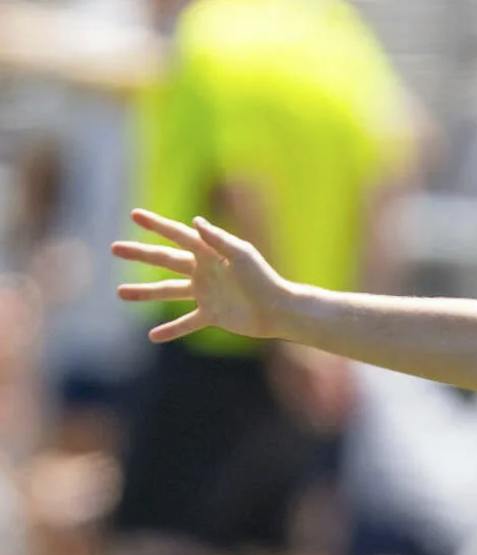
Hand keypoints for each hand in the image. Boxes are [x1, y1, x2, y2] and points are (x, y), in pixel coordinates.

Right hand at [113, 210, 290, 342]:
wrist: (279, 310)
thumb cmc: (264, 278)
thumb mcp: (241, 255)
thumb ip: (218, 239)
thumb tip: (194, 221)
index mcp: (210, 253)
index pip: (177, 235)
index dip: (156, 224)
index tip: (134, 214)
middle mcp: (204, 271)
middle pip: (165, 260)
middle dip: (140, 253)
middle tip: (114, 248)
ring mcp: (206, 294)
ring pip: (168, 291)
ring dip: (145, 292)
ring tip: (119, 292)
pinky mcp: (212, 315)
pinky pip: (187, 323)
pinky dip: (171, 329)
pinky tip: (153, 336)